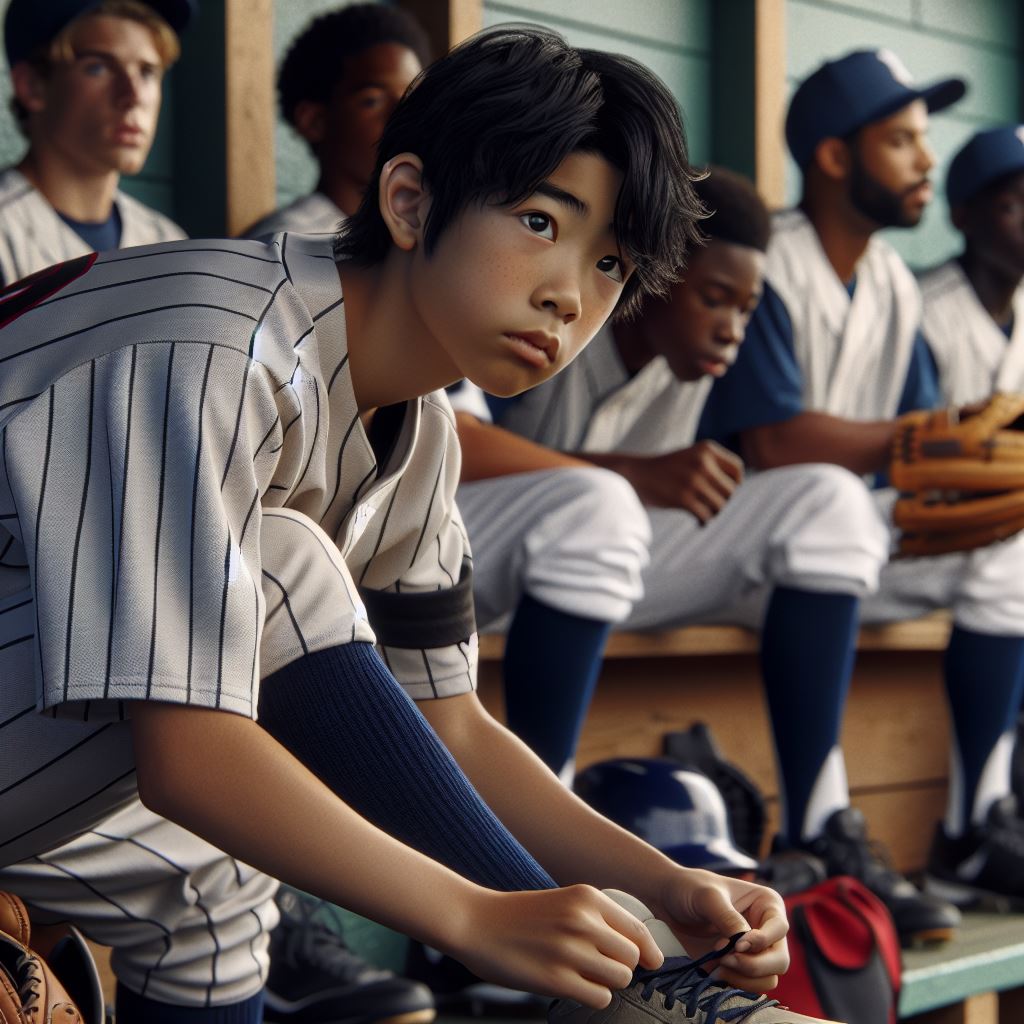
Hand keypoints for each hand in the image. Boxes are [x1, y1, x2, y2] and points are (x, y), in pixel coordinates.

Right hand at [452, 885, 663, 1007]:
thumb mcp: (563, 901)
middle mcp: (583, 921)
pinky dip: (592, 996)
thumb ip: (595, 919)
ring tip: (584, 976)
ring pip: (620, 978)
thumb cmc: (520, 915)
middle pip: (632, 957)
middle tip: (600, 967)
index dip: (649, 951)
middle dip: (622, 967)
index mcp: (587, 898)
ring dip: (607, 982)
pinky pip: (600, 998)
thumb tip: (636, 950)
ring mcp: (570, 951)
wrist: (476, 922)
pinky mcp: (556, 979)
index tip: (651, 962)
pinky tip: (573, 986)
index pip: (638, 929)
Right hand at [619, 443, 742, 520]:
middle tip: (710, 504)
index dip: (734, 482)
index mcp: (706, 449)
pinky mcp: (684, 499)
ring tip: (704, 512)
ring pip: (720, 505)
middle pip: (730, 490)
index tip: (722, 489)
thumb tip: (737, 487)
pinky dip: (704, 520)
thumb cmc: (667, 469)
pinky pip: (706, 515)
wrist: (636, 475)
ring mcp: (693, 481)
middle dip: (722, 500)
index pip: (737, 469)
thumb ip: (713, 466)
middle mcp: (702, 462)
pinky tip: (699, 521)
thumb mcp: (691, 457)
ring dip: (713, 512)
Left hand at [654, 869, 788, 992]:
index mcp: (767, 905)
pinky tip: (714, 971)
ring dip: (743, 978)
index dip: (763, 941)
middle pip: (779, 960)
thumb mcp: (707, 897)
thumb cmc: (690, 888)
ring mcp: (754, 951)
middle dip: (753, 965)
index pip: (780, 929)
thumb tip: (745, 943)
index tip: (737, 945)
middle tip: (725, 958)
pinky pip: (749, 987)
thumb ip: (727, 918)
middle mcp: (767, 930)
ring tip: (718, 963)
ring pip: (768, 978)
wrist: (669, 901)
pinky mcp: (740, 967)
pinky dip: (734, 984)